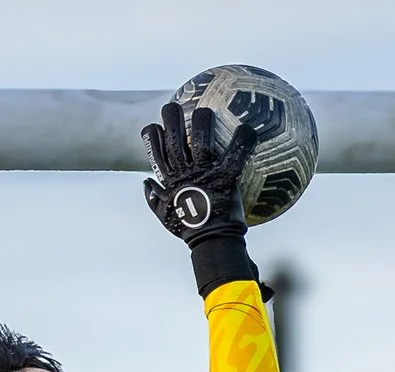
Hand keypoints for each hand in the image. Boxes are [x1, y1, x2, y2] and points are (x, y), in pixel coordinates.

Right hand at [140, 100, 256, 243]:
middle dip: (172, 119)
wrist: (211, 242)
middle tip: (172, 105)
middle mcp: (185, 174)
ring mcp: (204, 174)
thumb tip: (145, 183)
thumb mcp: (165, 216)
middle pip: (175, 140)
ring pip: (200, 141)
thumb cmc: (190, 231)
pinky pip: (235, 155)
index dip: (153, 137)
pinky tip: (248, 129)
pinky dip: (243, 142)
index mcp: (171, 181)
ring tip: (204, 110)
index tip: (154, 126)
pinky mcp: (224, 178)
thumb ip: (154, 199)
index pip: (156, 153)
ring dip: (201, 123)